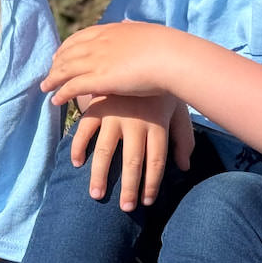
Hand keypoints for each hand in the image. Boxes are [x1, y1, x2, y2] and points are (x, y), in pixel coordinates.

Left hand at [41, 21, 187, 105]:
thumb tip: (130, 24)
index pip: (82, 36)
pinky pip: (72, 86)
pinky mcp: (98, 79)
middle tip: (50, 71)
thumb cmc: (167, 48)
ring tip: (45, 87)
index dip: (68, 46)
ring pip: (66, 69)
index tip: (61, 53)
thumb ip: (134, 30)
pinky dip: (61, 92)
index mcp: (112, 30)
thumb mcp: (146, 31)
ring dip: (53, 78)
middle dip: (57, 63)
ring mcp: (97, 60)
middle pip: (69, 52)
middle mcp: (99, 43)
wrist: (171, 57)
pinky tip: (55, 100)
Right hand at [72, 94, 192, 210]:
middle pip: (133, 162)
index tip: (146, 202)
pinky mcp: (98, 106)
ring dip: (99, 175)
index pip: (156, 161)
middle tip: (125, 208)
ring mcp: (115, 115)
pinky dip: (78, 146)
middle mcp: (136, 123)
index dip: (152, 184)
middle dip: (129, 187)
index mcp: (157, 124)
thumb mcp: (179, 110)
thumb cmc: (163, 88)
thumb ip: (184, 139)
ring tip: (96, 195)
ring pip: (106, 150)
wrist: (144, 54)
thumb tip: (184, 167)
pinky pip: (85, 129)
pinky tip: (76, 163)